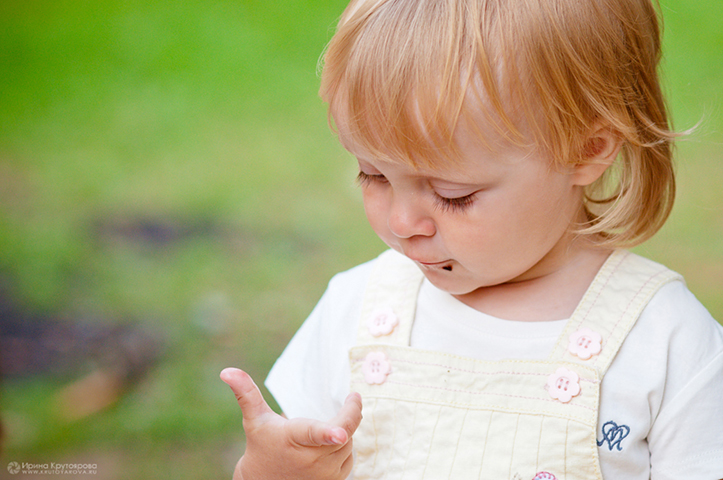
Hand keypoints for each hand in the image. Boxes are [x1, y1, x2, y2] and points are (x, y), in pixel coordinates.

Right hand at [220, 368, 361, 479]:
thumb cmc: (262, 445)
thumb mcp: (255, 419)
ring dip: (345, 433)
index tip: (341, 432)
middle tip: (352, 400)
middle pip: (344, 431)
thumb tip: (227, 371)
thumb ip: (246, 393)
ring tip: (329, 428)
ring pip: (349, 444)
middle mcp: (311, 459)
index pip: (313, 434)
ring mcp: (324, 474)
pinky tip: (329, 445)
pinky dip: (344, 449)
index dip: (329, 432)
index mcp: (293, 438)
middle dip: (349, 415)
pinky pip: (349, 459)